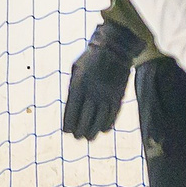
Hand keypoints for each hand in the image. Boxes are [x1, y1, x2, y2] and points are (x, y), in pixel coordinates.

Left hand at [60, 21, 140, 140]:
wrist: (115, 49)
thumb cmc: (91, 58)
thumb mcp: (76, 69)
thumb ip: (73, 87)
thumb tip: (72, 106)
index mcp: (78, 85)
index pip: (72, 111)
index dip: (69, 123)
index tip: (67, 131)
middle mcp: (93, 92)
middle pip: (85, 119)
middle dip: (80, 131)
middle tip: (78, 136)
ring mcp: (107, 95)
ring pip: (99, 120)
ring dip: (93, 131)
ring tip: (89, 137)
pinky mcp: (118, 96)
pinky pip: (113, 115)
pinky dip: (108, 124)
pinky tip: (103, 129)